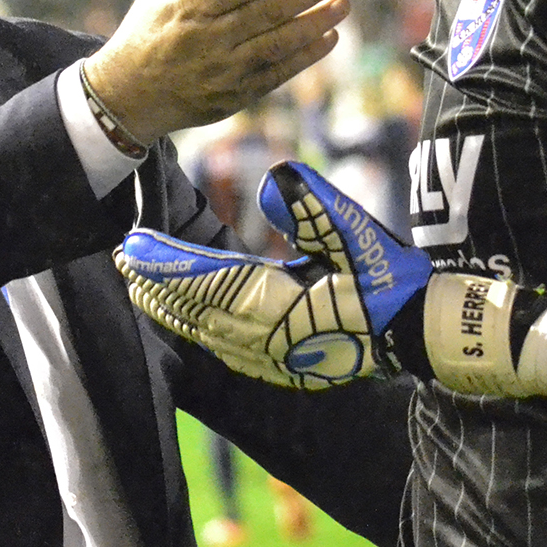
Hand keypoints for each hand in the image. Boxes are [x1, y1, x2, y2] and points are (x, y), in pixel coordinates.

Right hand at [84, 0, 348, 144]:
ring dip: (315, 23)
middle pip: (267, 11)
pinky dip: (305, 56)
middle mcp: (208, 39)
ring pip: (278, 44)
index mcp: (188, 7)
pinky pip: (277, 74)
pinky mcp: (234, 97)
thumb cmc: (149, 29)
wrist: (127, 94)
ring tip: (343, 4)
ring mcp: (223, 72)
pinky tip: (327, 37)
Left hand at [116, 161, 434, 387]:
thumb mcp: (357, 232)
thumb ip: (315, 205)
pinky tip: (185, 317)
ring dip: (171, 307)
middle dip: (158, 283)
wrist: (421, 333)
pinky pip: (225, 348)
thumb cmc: (389, 278)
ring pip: (206, 331)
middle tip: (125, 258)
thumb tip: (273, 180)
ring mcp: (274, 357)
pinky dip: (197, 328)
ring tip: (140, 285)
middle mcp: (269, 337)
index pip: (209, 281)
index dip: (168, 264)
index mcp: (282, 304)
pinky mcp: (282, 366)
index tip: (133, 246)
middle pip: (198, 309)